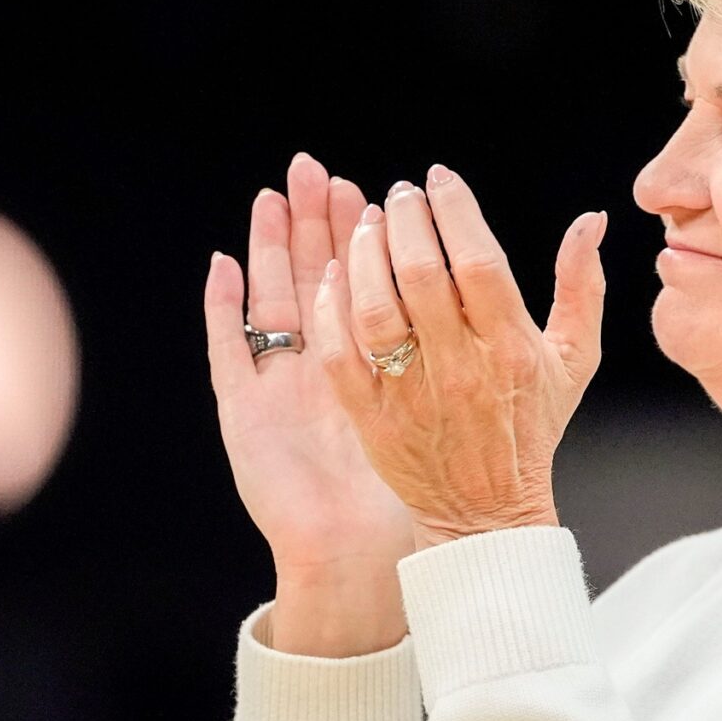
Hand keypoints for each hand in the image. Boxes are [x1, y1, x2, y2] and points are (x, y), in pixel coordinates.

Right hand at [204, 154, 423, 576]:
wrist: (365, 550)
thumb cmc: (413, 484)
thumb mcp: (450, 407)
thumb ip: (463, 350)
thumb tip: (498, 292)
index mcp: (369, 358)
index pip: (367, 280)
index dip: (366, 233)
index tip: (379, 190)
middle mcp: (320, 363)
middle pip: (312, 275)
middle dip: (314, 222)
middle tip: (316, 170)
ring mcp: (279, 384)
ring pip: (271, 298)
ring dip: (267, 247)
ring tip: (273, 196)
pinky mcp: (246, 411)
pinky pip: (231, 349)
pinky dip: (223, 306)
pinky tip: (223, 266)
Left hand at [309, 165, 606, 544]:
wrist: (488, 513)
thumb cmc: (531, 428)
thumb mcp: (575, 359)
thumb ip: (581, 285)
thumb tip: (590, 220)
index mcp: (511, 349)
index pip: (478, 262)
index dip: (455, 211)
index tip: (438, 180)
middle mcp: (460, 369)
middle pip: (420, 275)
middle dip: (406, 219)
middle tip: (400, 195)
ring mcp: (411, 394)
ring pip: (374, 308)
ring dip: (363, 255)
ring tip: (367, 225)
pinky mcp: (372, 418)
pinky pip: (339, 352)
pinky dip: (331, 308)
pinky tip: (335, 276)